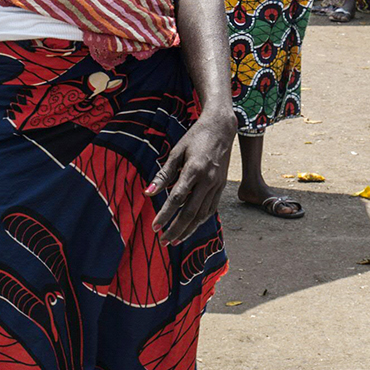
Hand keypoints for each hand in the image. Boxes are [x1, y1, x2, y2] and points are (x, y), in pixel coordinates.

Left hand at [149, 107, 235, 244]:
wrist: (221, 129)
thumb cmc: (195, 138)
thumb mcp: (176, 152)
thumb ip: (163, 174)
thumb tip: (148, 193)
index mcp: (194, 170)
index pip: (177, 199)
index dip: (165, 215)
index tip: (155, 227)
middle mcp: (208, 180)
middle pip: (191, 212)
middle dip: (176, 229)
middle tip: (163, 241)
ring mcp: (217, 185)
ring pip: (202, 215)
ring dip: (188, 230)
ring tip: (174, 240)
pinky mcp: (222, 187)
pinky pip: (211, 209)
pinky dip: (200, 221)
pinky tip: (190, 228)